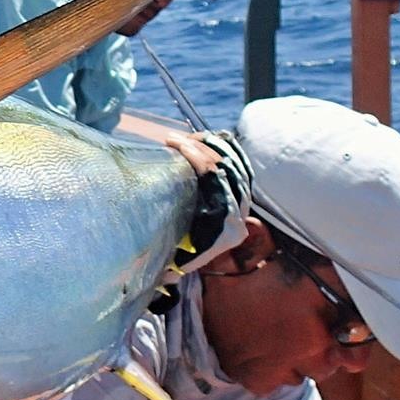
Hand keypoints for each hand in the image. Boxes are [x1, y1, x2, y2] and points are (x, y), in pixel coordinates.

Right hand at [164, 130, 252, 268]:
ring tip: (186, 138)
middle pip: (224, 167)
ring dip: (210, 145)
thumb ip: (167, 246)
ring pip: (235, 163)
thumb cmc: (177, 256)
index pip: (215, 180)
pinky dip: (227, 148)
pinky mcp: (244, 194)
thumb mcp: (172, 254)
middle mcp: (241, 214)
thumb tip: (153, 229)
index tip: (173, 144)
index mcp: (226, 227)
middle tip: (173, 139)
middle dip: (198, 147)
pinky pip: (241, 164)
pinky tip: (209, 138)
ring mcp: (245, 203)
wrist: (195, 261)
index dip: (195, 156)